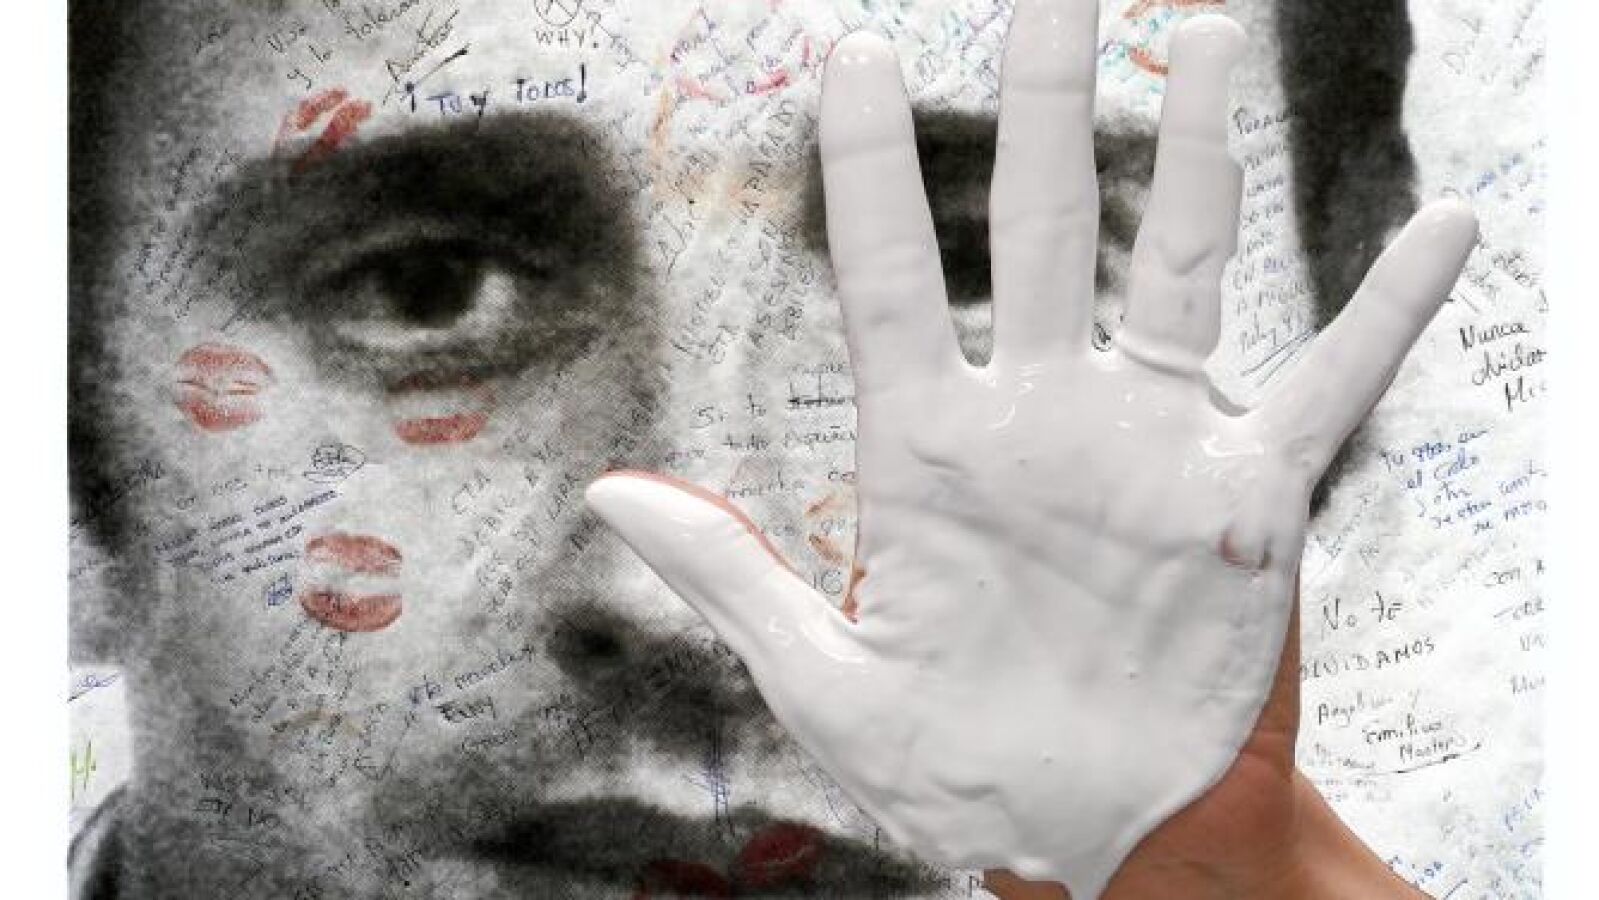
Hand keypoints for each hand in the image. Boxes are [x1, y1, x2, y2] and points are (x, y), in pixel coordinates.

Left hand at [586, 2, 1476, 896]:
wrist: (1095, 835)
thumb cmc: (955, 770)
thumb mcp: (825, 686)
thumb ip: (731, 577)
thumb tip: (606, 492)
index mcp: (930, 450)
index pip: (891, 277)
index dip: (874, 167)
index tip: (852, 55)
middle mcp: (1043, 416)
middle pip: (1042, 225)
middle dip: (1041, 102)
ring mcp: (1151, 445)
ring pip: (1176, 265)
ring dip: (1197, 153)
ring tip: (1202, 32)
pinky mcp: (1248, 498)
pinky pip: (1329, 387)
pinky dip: (1388, 314)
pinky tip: (1445, 228)